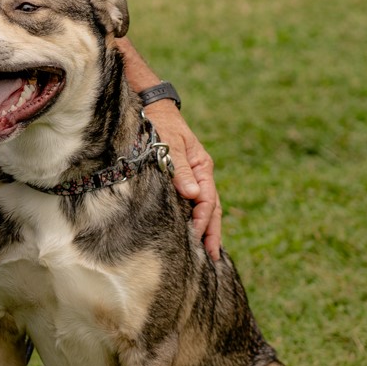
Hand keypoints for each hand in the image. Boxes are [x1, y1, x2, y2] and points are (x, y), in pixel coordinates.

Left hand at [143, 100, 221, 260]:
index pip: (206, 199)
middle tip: (213, 257)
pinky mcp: (183, 180)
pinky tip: (196, 234)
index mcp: (202, 166)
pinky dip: (197, 220)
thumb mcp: (169, 144)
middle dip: (212, 232)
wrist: (153, 108)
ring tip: (209, 252)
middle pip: (211, 208)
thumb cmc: (160, 124)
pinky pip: (194, 204)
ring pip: (205, 208)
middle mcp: (200, 174)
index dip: (203, 220)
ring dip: (207, 229)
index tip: (198, 238)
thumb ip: (180, 169)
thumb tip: (192, 195)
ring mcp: (193, 178)